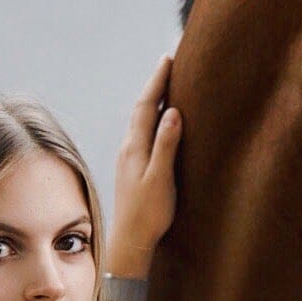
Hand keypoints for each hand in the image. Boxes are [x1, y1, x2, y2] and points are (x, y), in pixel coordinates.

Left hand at [109, 53, 180, 279]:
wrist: (130, 241)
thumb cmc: (148, 213)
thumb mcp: (160, 178)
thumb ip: (166, 144)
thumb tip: (173, 112)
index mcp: (135, 147)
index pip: (147, 106)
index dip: (157, 82)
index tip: (168, 60)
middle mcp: (128, 149)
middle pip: (142, 109)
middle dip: (155, 86)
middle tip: (169, 65)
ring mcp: (129, 159)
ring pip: (141, 122)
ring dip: (153, 102)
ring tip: (166, 87)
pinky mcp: (132, 169)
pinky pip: (142, 134)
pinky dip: (152, 120)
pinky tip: (159, 124)